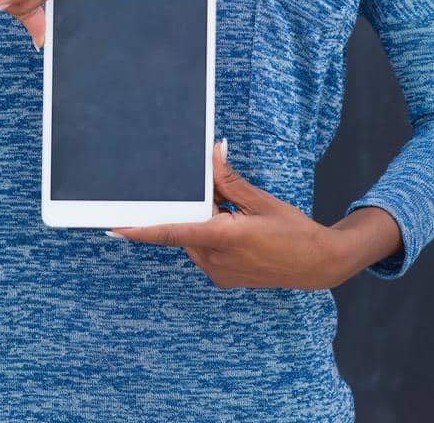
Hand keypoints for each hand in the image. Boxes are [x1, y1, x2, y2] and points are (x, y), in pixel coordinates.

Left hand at [106, 140, 348, 290]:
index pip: (173, 232)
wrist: (317, 263)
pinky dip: (210, 233)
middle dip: (193, 209)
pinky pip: (205, 250)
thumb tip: (211, 155)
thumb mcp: (260, 200)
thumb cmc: (293, 230)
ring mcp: (219, 273)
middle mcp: (216, 260)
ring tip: (235, 212)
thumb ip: (229, 180)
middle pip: (185, 229)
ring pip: (194, 239)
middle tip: (217, 198)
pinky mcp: (223, 277)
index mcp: (224, 238)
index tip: (116, 228)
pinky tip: (234, 224)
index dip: (142, 230)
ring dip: (203, 222)